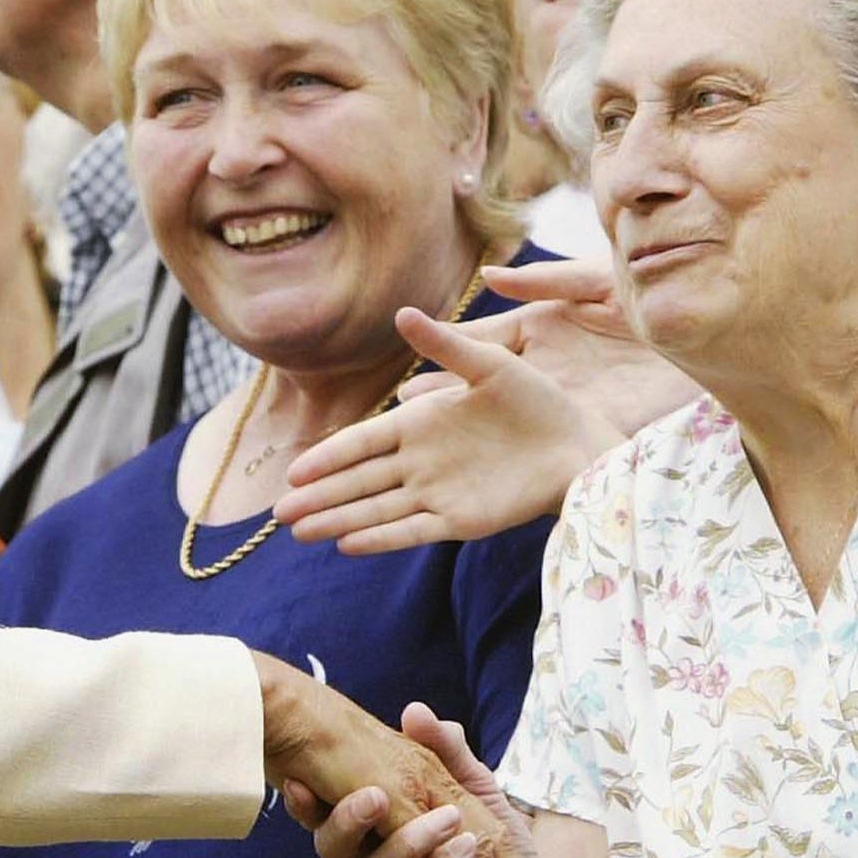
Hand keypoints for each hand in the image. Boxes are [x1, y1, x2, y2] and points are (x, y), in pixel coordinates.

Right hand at [255, 657, 535, 857]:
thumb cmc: (496, 842)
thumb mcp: (474, 786)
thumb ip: (445, 750)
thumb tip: (415, 710)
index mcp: (373, 824)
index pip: (326, 811)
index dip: (304, 801)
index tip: (296, 780)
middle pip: (333, 848)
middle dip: (347, 820)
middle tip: (374, 796)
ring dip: (411, 842)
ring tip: (450, 818)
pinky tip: (465, 848)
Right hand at [278, 259, 694, 552]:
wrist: (579, 443)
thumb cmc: (538, 400)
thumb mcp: (492, 365)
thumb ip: (447, 346)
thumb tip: (402, 313)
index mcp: (421, 421)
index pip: (363, 442)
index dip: (329, 456)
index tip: (295, 469)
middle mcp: (420, 461)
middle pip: (358, 481)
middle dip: (319, 496)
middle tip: (279, 513)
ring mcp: (436, 492)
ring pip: (375, 509)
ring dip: (339, 520)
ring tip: (299, 533)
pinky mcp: (459, 520)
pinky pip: (411, 530)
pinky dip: (382, 537)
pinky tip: (348, 544)